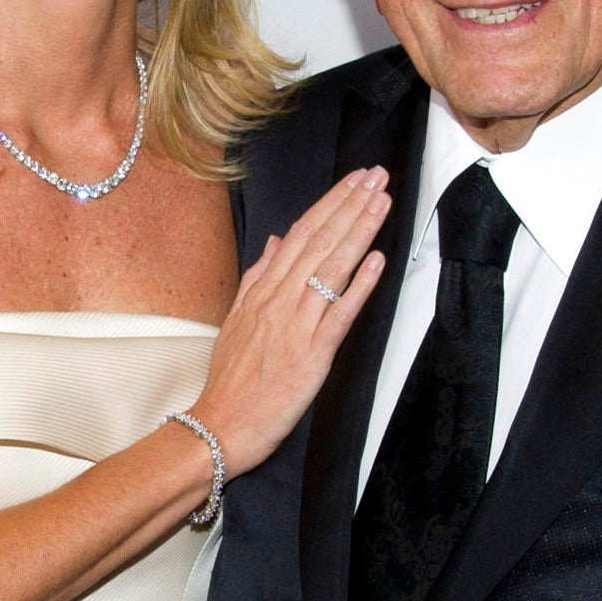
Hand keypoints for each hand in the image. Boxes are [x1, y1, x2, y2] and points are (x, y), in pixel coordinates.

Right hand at [188, 169, 389, 473]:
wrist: (220, 425)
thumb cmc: (230, 380)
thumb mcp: (237, 319)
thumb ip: (258, 277)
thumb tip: (276, 241)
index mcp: (263, 291)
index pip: (301, 234)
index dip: (330, 204)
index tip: (353, 180)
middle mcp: (279, 301)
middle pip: (319, 241)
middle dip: (350, 205)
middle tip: (375, 175)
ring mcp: (296, 325)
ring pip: (330, 268)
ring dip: (359, 231)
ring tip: (381, 202)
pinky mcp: (312, 354)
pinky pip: (339, 314)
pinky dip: (359, 285)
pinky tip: (377, 260)